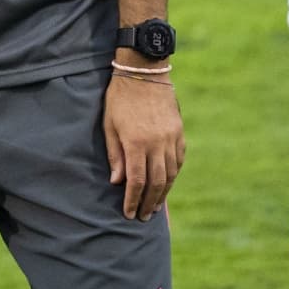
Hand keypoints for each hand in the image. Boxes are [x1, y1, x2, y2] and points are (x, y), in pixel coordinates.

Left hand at [104, 74, 184, 220]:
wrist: (144, 72)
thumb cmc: (120, 98)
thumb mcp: (109, 125)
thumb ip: (115, 154)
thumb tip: (117, 182)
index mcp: (137, 142)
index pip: (137, 181)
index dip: (133, 200)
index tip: (129, 213)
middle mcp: (157, 143)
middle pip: (157, 182)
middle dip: (149, 202)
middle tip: (143, 217)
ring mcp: (171, 137)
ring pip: (171, 174)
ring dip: (163, 192)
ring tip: (155, 206)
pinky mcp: (179, 131)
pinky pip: (179, 159)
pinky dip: (173, 174)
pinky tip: (167, 183)